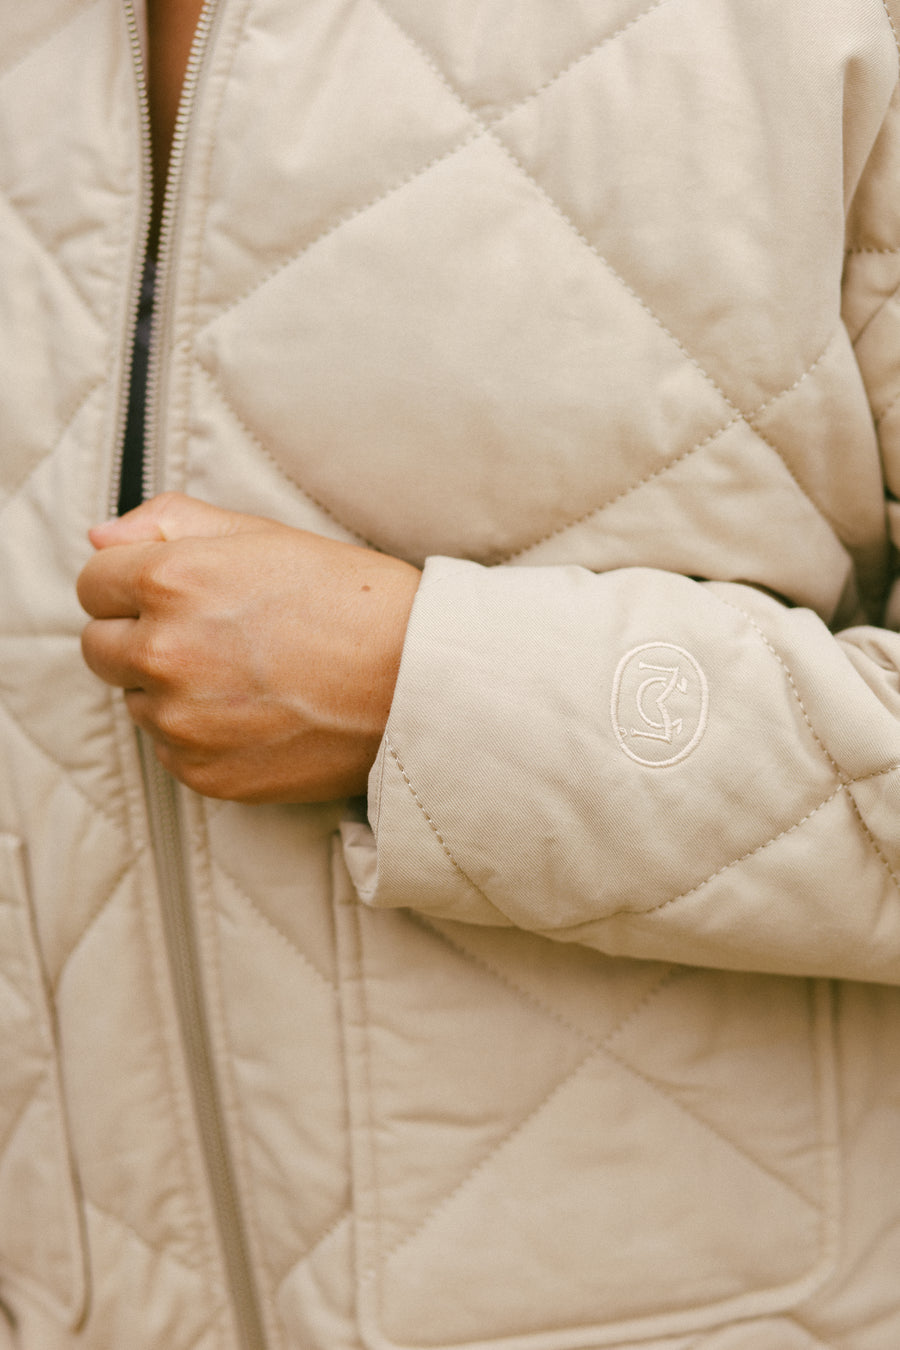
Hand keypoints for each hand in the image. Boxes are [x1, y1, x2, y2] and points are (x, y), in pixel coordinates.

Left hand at [77, 493, 419, 802]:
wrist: (421, 683)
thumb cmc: (355, 600)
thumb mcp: (265, 536)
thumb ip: (170, 523)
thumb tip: (100, 541)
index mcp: (172, 579)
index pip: (93, 583)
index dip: (133, 584)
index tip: (173, 592)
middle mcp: (164, 653)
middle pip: (99, 647)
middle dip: (139, 636)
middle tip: (211, 634)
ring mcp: (183, 721)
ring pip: (137, 701)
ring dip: (170, 688)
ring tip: (244, 675)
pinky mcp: (206, 774)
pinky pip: (171, 750)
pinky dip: (199, 734)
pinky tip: (256, 713)